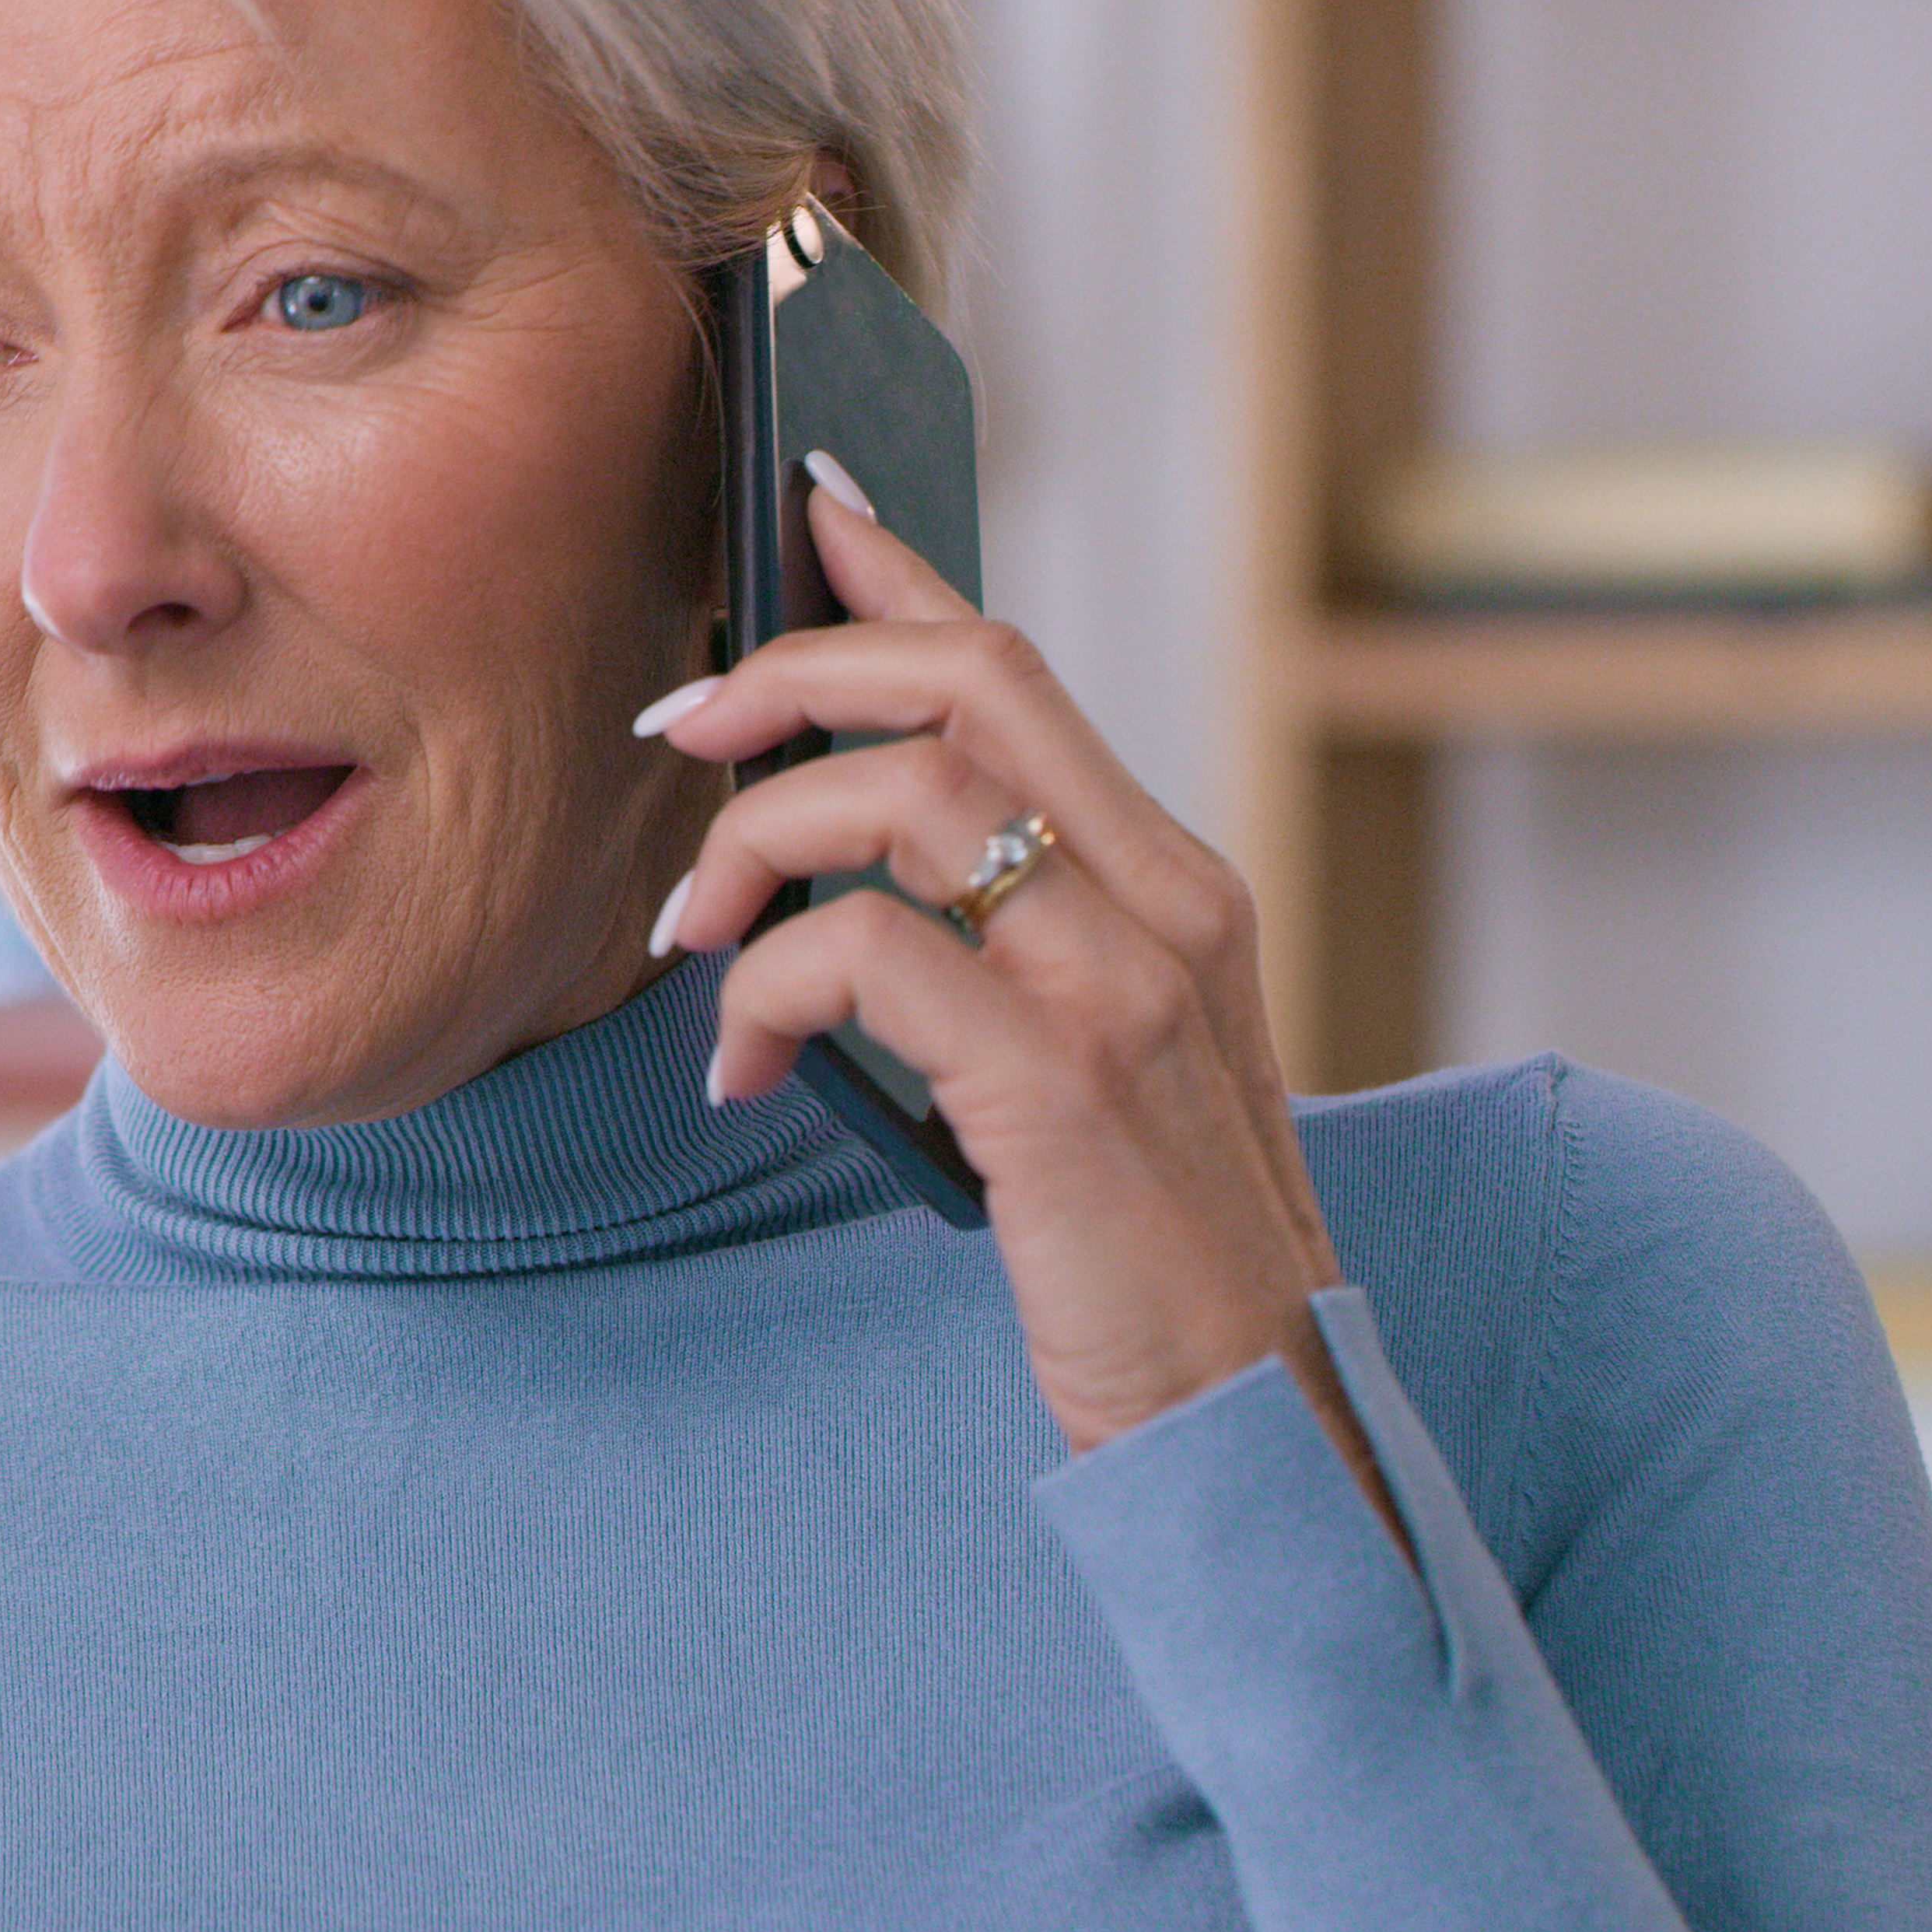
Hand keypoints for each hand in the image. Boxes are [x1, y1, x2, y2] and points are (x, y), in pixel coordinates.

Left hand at [639, 468, 1390, 1501]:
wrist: (1255, 1423)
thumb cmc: (1144, 1255)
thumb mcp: (1088, 1068)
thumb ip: (1002, 954)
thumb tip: (837, 872)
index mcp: (1178, 888)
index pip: (1022, 669)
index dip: (900, 573)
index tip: (800, 507)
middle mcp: (1170, 908)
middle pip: (966, 682)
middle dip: (791, 676)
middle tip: (676, 736)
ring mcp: (1126, 989)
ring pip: (900, 797)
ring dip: (755, 849)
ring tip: (692, 947)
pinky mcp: (1060, 1086)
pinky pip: (867, 957)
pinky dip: (768, 995)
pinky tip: (740, 1076)